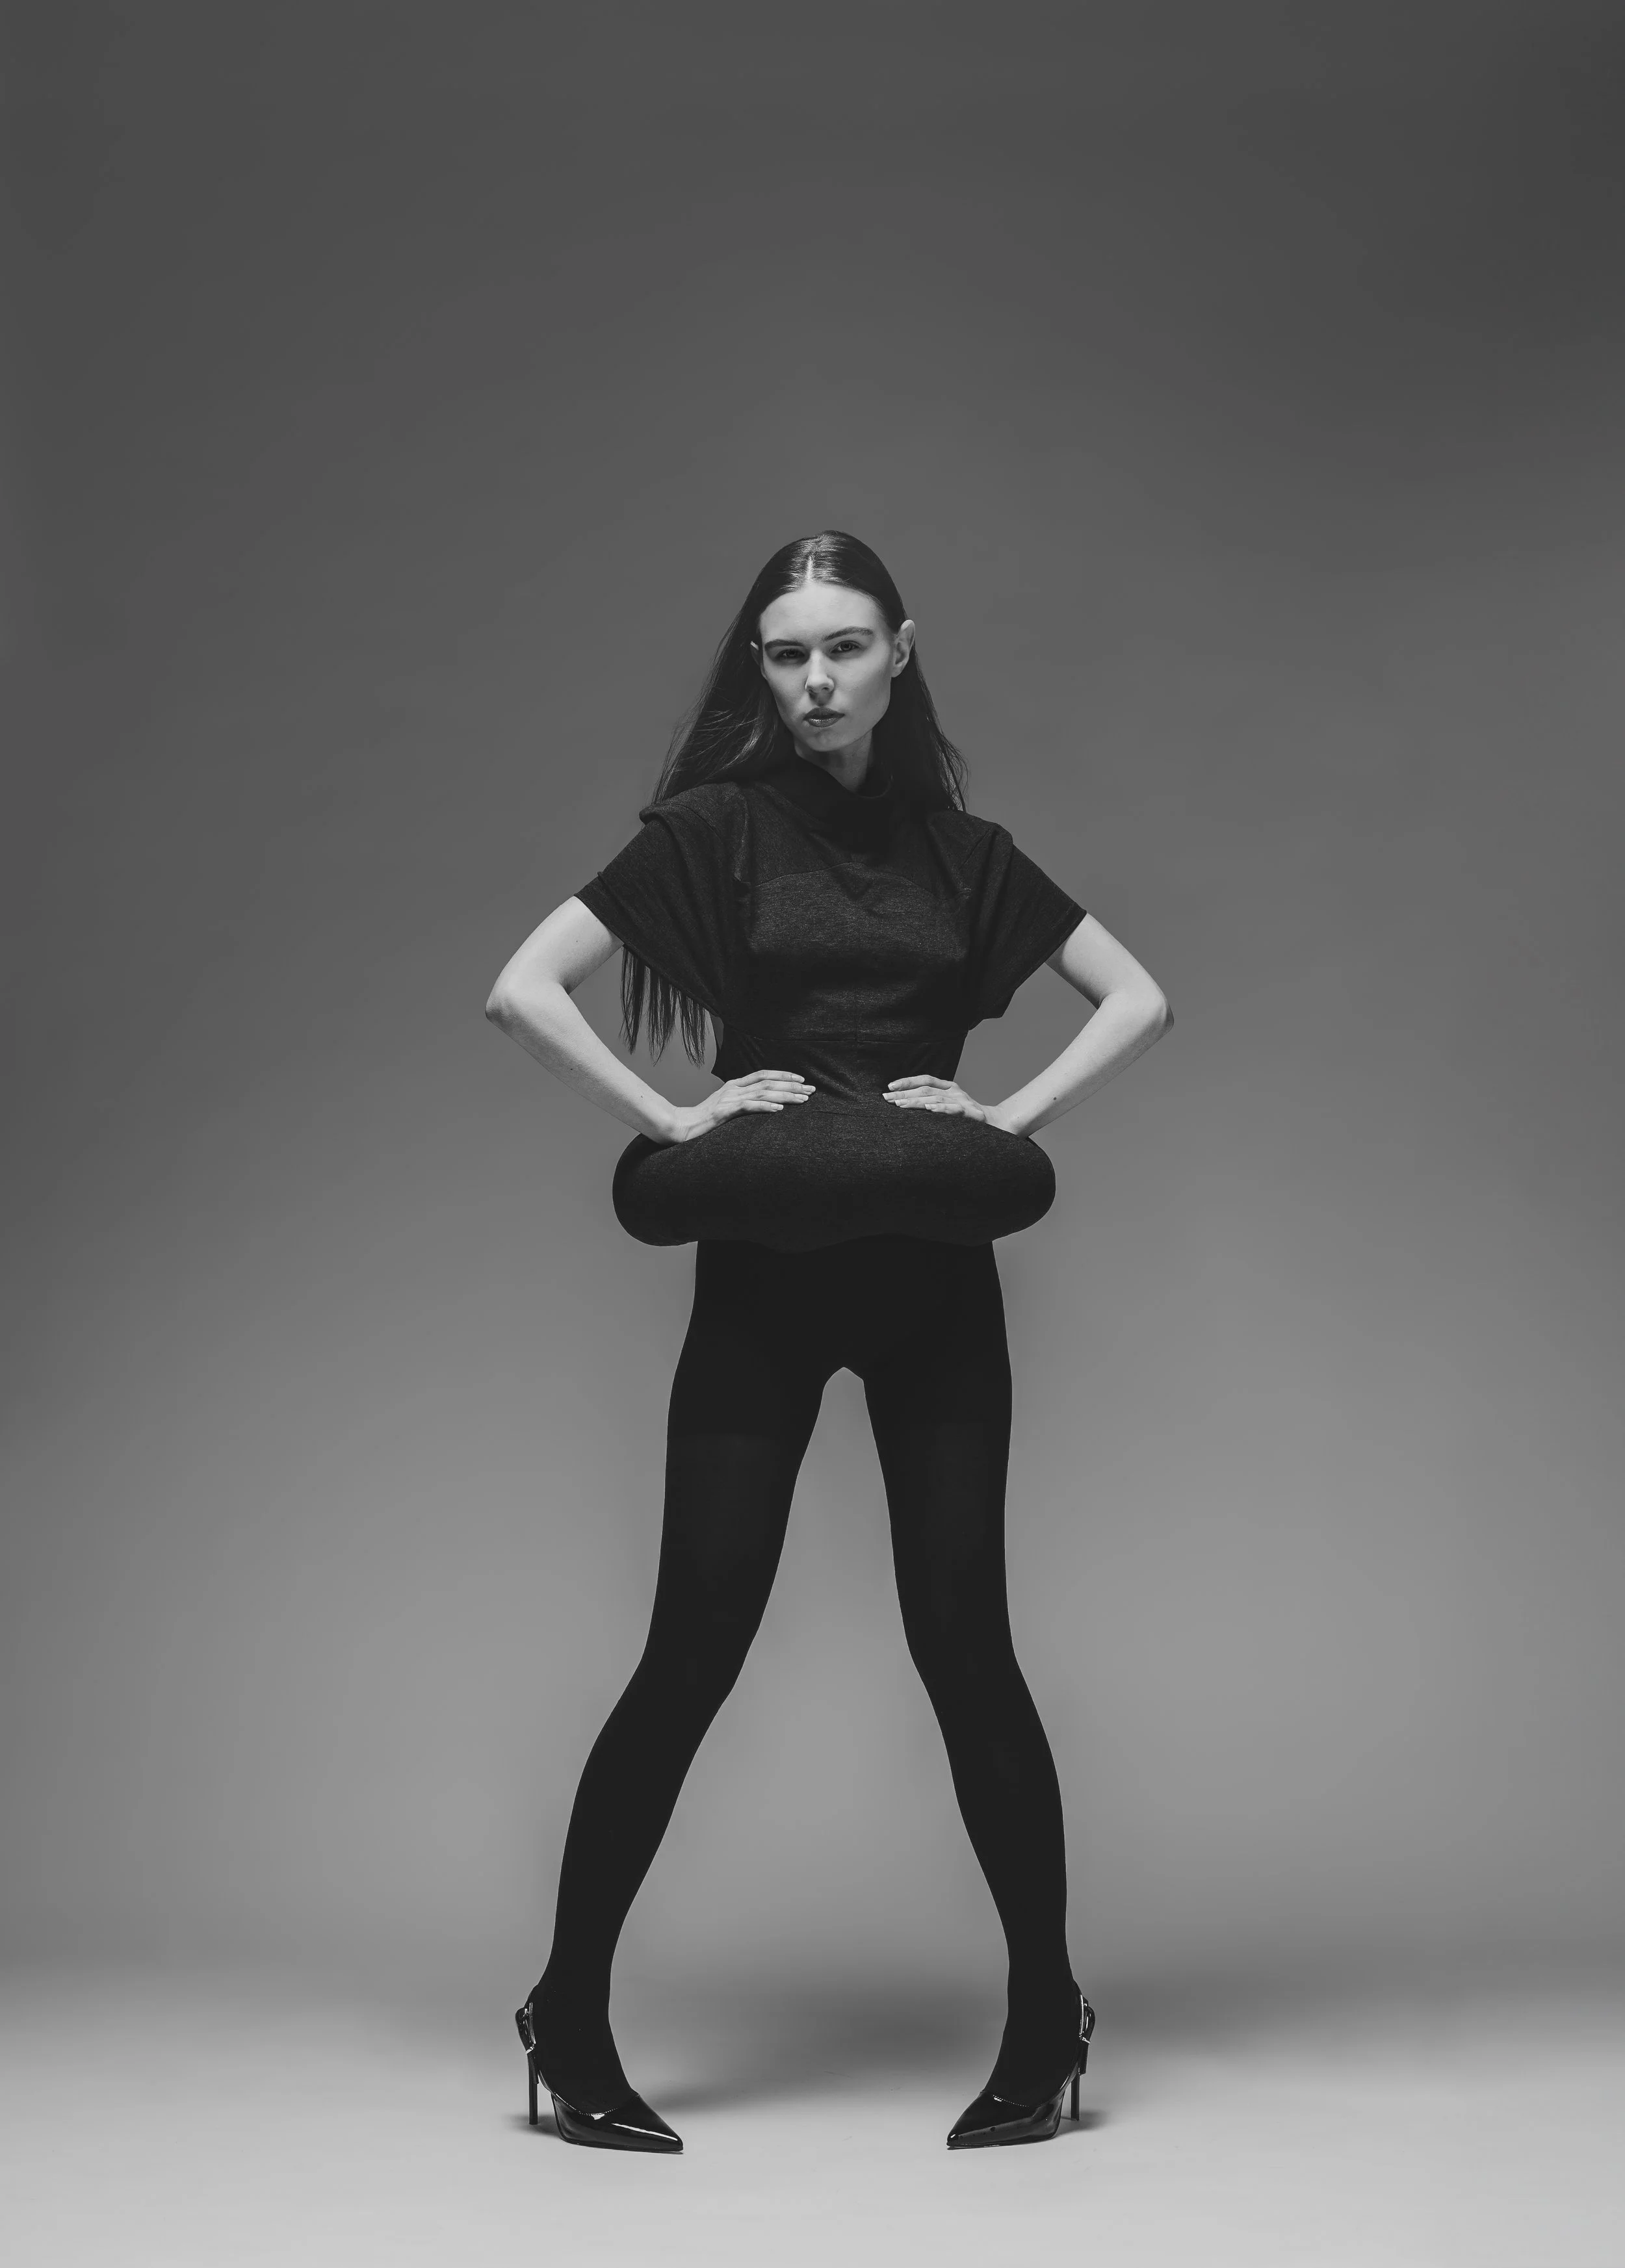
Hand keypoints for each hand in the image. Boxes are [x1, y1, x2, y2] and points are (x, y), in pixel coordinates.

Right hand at [667, 1069, 814, 1143]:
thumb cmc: (703, 1120)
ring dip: (785, 1095)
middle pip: (768, 1082)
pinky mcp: (724, 1111)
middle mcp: (733, 1088)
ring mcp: (728, 1099)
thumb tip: (761, 1104)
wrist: (681, 1126)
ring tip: (803, 1099)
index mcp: (734, 1085)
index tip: (801, 1080)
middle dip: (792, 1085)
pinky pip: (748, 1107)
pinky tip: (779, 1109)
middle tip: (811, 1090)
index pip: (763, 1074)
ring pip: (763, 1092)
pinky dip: (765, 1107)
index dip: (784, 1075)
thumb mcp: (725, 1107)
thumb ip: (741, 1102)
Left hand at [883, 1076, 1009, 1128]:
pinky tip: (929, 1110)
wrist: (996, 1126)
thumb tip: (903, 1104)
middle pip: (926, 1089)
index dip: (907, 1082)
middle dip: (904, 1094)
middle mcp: (955, 1091)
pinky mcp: (972, 1114)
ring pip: (936, 1098)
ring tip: (900, 1105)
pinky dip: (942, 1109)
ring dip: (916, 1102)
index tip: (890, 1087)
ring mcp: (964, 1101)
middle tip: (887, 1099)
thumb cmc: (967, 1119)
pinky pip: (954, 1110)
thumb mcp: (949, 1107)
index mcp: (949, 1087)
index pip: (925, 1080)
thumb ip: (932, 1103)